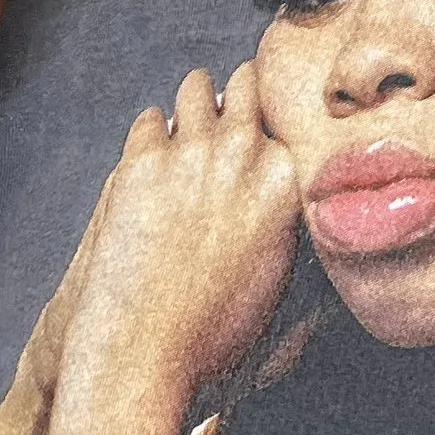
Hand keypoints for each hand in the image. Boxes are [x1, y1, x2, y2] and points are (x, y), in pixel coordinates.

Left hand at [60, 65, 301, 412]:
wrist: (141, 353)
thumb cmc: (209, 333)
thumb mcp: (277, 278)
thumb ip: (288, 222)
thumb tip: (292, 201)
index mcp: (288, 180)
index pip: (287, 116)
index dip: (271, 124)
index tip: (260, 133)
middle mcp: (245, 153)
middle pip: (248, 81)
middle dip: (236, 98)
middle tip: (224, 121)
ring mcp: (192, 151)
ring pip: (197, 86)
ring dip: (194, 107)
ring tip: (185, 136)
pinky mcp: (143, 159)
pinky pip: (150, 119)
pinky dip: (151, 137)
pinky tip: (150, 169)